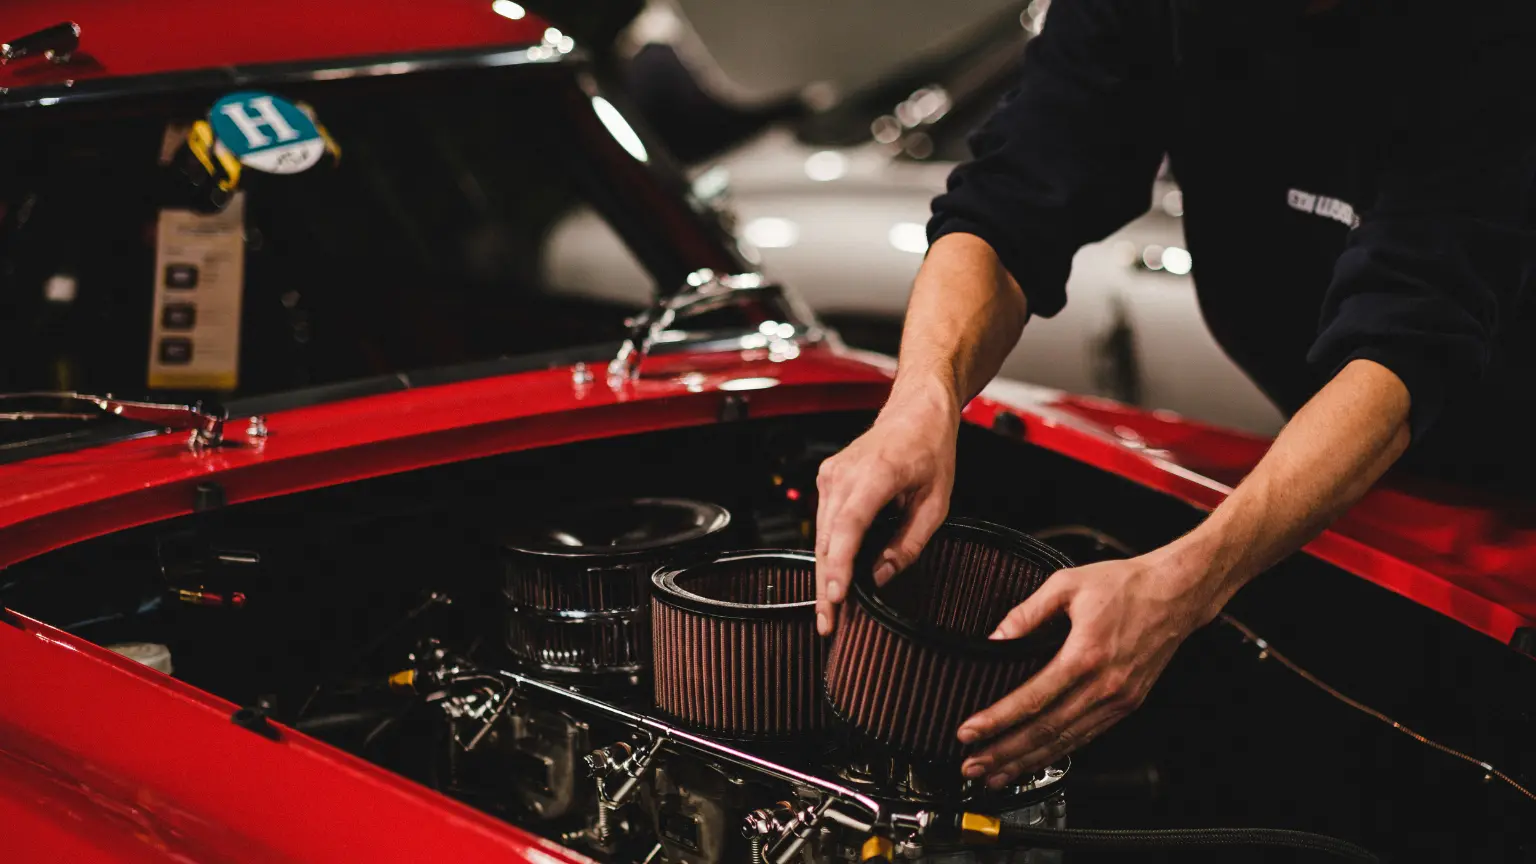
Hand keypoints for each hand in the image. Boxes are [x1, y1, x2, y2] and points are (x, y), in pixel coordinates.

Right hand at [814, 380, 959, 635]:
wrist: (915, 411)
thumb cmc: (929, 448)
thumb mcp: (936, 503)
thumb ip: (909, 544)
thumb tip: (882, 576)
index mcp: (875, 475)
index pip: (848, 529)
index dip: (840, 567)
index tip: (837, 598)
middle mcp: (843, 475)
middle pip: (828, 541)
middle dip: (827, 586)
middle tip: (828, 625)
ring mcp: (830, 476)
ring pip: (822, 536)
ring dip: (826, 573)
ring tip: (830, 610)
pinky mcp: (827, 481)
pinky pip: (824, 524)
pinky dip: (829, 552)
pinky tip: (835, 577)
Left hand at [956, 553, 1219, 786]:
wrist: (1176, 593)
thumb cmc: (1126, 585)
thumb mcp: (1067, 584)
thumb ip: (1027, 612)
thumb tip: (994, 638)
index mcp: (1085, 655)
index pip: (1031, 699)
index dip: (996, 720)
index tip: (968, 732)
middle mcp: (1104, 685)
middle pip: (1045, 731)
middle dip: (1004, 753)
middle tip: (972, 766)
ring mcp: (1118, 700)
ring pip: (1066, 742)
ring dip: (1027, 762)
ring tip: (996, 775)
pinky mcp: (1127, 705)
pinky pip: (1087, 737)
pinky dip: (1057, 754)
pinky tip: (1036, 762)